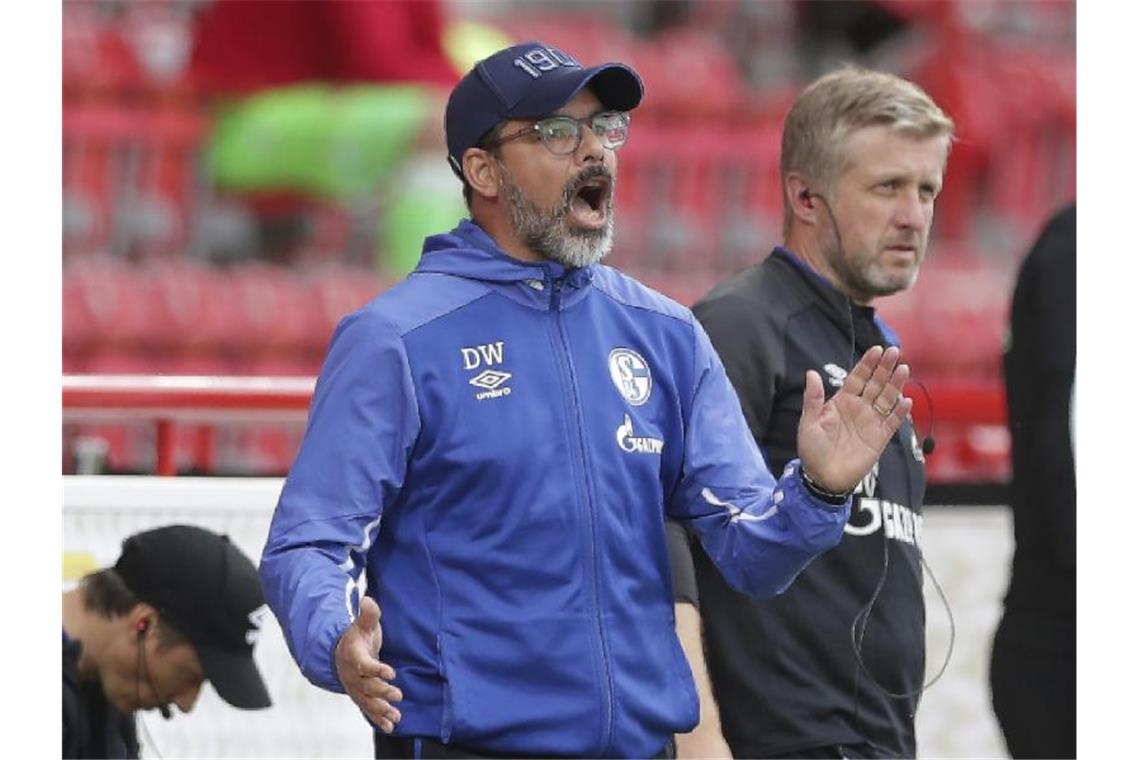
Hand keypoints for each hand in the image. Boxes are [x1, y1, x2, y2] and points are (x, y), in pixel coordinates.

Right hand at [334, 596, 402, 732]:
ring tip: (396, 715)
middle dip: (382, 691)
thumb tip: (368, 600)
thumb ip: (367, 614)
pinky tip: (391, 726)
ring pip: (368, 701)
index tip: (391, 672)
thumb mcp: (362, 624)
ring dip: (382, 709)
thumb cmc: (357, 637)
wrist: (341, 653)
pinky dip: (379, 719)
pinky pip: (369, 710)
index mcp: (353, 656)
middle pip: (368, 686)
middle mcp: (353, 675)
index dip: (377, 669)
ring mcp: (356, 688)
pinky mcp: (361, 697)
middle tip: (398, 694)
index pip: (365, 664)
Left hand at [796, 345, 912, 493]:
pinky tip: (906, 401)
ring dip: (896, 385)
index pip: (858, 377)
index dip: (867, 364)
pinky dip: (900, 412)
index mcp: (842, 401)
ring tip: (903, 369)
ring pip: (887, 398)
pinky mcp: (880, 438)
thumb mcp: (809, 422)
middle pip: (876, 383)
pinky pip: (892, 421)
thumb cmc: (812, 449)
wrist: (823, 478)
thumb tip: (811, 373)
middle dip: (885, 367)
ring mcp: (871, 422)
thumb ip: (813, 399)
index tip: (876, 349)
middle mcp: (859, 408)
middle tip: (894, 351)